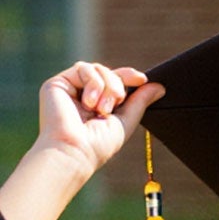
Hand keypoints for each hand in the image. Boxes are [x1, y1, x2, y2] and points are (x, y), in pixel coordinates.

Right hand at [33, 63, 159, 181]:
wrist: (75, 150)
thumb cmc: (99, 144)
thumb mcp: (126, 121)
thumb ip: (140, 102)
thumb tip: (159, 86)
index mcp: (98, 104)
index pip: (114, 81)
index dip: (128, 76)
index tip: (142, 79)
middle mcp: (83, 95)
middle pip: (108, 72)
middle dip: (118, 85)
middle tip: (116, 104)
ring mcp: (70, 88)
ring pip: (97, 68)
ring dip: (107, 86)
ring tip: (102, 109)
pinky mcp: (57, 83)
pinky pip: (83, 68)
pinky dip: (93, 83)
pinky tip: (89, 103)